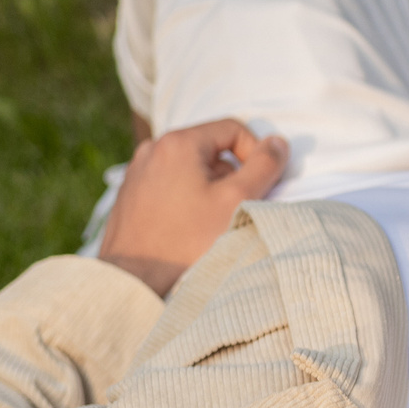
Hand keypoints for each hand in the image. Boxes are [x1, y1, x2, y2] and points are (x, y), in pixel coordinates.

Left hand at [98, 118, 289, 295]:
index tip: (259, 186)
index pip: (233, 129)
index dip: (256, 154)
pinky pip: (170, 183)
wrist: (134, 278)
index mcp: (178, 143)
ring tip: (210, 220)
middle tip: (236, 207)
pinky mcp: (131, 192)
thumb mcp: (238, 200)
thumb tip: (277, 142)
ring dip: (210, 187)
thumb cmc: (187, 240)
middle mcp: (153, 148)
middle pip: (211, 148)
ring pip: (191, 167)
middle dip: (231, 174)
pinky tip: (188, 226)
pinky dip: (187, 197)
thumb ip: (264, 166)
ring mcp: (138, 170)